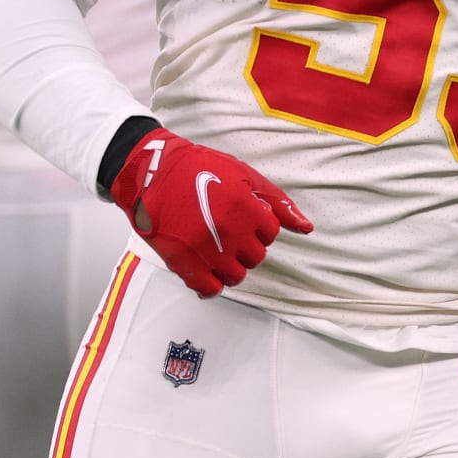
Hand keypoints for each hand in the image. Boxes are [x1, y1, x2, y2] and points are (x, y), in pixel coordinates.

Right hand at [109, 128, 312, 297]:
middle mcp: (228, 231)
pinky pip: (210, 289)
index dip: (259, 226)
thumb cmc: (197, 168)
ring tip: (217, 248)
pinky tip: (207, 268)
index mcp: (245, 207)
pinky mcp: (184, 263)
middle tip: (229, 231)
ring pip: (237, 276)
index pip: (271, 233)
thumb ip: (277, 202)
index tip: (244, 218)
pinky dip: (212, 284)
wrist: (151, 173)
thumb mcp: (244, 175)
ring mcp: (206, 250)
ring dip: (231, 266)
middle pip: (256, 257)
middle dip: (247, 246)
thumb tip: (306, 228)